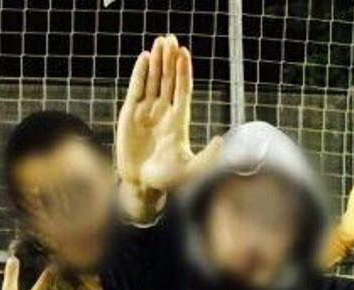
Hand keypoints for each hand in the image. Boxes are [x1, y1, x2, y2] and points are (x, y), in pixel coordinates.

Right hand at [116, 36, 222, 222]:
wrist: (143, 185)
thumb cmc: (169, 180)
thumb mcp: (193, 170)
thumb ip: (208, 157)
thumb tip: (223, 141)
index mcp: (179, 121)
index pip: (182, 90)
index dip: (183, 72)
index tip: (184, 53)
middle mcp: (164, 112)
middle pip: (168, 80)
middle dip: (170, 60)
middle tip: (171, 38)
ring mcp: (147, 112)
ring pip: (153, 81)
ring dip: (156, 62)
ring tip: (159, 41)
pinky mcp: (130, 115)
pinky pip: (136, 89)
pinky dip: (140, 74)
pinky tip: (144, 58)